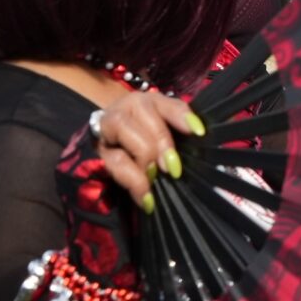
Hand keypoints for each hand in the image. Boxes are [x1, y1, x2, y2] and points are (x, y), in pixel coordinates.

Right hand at [93, 90, 204, 211]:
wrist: (110, 146)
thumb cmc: (149, 140)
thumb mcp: (168, 133)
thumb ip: (184, 134)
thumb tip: (204, 145)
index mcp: (151, 102)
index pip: (170, 104)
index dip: (183, 116)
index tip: (198, 133)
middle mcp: (127, 109)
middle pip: (144, 115)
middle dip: (161, 142)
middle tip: (173, 168)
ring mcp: (107, 127)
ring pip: (123, 129)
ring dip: (143, 158)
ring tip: (155, 179)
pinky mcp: (96, 150)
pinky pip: (113, 162)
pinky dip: (131, 181)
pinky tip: (146, 198)